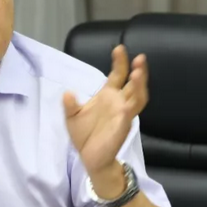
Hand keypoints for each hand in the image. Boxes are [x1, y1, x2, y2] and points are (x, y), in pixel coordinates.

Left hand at [63, 45, 148, 186]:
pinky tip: (129, 103)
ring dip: (140, 86)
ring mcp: (123, 115)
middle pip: (133, 83)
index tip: (119, 48)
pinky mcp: (122, 127)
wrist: (90, 158)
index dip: (120, 62)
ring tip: (139, 73)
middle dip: (138, 71)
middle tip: (139, 57)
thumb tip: (66, 93)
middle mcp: (119, 103)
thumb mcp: (72, 117)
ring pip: (137, 97)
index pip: (118, 75)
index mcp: (108, 96)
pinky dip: (130, 109)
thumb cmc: (84, 135)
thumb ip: (69, 105)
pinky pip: (129, 117)